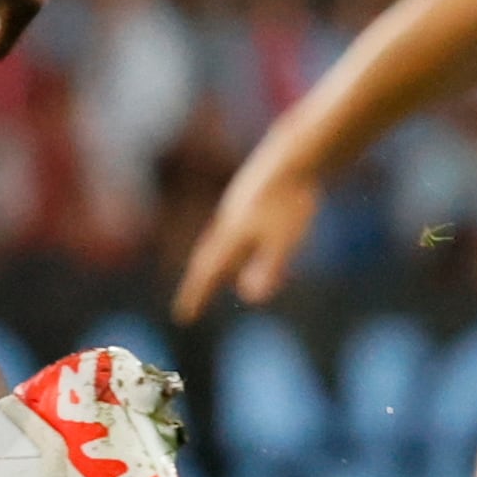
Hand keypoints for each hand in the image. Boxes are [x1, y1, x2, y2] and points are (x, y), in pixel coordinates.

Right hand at [172, 150, 319, 317]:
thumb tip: (251, 298)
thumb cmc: (289, 203)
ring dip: (215, 261)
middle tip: (193, 299)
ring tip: (215, 274)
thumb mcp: (283, 241)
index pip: (208, 274)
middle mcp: (228, 224)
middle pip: (208, 258)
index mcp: (232, 237)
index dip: (196, 296)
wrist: (293, 159)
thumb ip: (267, 268)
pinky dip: (230, 244)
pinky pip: (232, 228)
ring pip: (219, 241)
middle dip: (201, 281)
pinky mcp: (249, 198)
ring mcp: (237, 209)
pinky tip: (242, 239)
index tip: (184, 317)